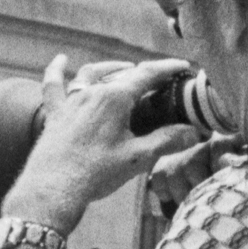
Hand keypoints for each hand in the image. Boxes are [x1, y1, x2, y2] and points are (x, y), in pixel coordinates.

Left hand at [0, 55, 201, 232]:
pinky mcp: (55, 114)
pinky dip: (57, 70)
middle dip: (144, 74)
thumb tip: (193, 133)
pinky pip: (53, 85)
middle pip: (122, 75)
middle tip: (161, 81)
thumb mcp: (137, 158)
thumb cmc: (95, 174)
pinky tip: (61, 59)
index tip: (183, 66)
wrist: (53, 189)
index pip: (146, 75)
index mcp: (114, 99)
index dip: (167, 68)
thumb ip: (167, 141)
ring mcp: (71, 102)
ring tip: (124, 69)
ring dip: (111, 69)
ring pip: (91, 74)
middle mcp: (91, 93)